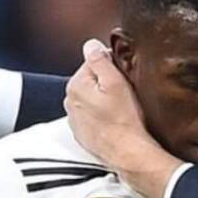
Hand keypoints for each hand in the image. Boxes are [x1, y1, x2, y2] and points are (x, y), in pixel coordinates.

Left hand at [65, 40, 182, 197]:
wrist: (127, 153)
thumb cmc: (124, 120)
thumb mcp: (116, 81)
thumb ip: (99, 59)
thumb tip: (91, 45)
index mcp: (76, 85)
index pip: (92, 63)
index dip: (111, 66)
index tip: (124, 76)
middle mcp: (71, 102)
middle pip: (91, 82)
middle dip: (107, 84)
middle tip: (125, 93)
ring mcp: (76, 120)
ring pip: (92, 100)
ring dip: (105, 101)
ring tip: (122, 109)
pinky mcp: (84, 134)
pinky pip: (94, 117)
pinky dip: (103, 117)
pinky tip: (116, 121)